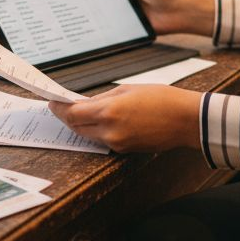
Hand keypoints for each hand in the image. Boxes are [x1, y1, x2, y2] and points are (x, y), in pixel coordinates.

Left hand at [49, 85, 202, 152]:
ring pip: (88, 135)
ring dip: (81, 125)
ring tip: (78, 113)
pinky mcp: (125, 150)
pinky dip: (97, 131)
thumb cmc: (162, 99)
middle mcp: (110, 131)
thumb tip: (85, 104)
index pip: (72, 114)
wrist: (186, 120)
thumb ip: (103, 99)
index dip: (59, 109)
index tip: (52, 102)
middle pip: (76, 127)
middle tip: (60, 107)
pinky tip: (99, 121)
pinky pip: (103, 140)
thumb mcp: (128, 90)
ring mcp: (117, 143)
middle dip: (67, 117)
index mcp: (109, 112)